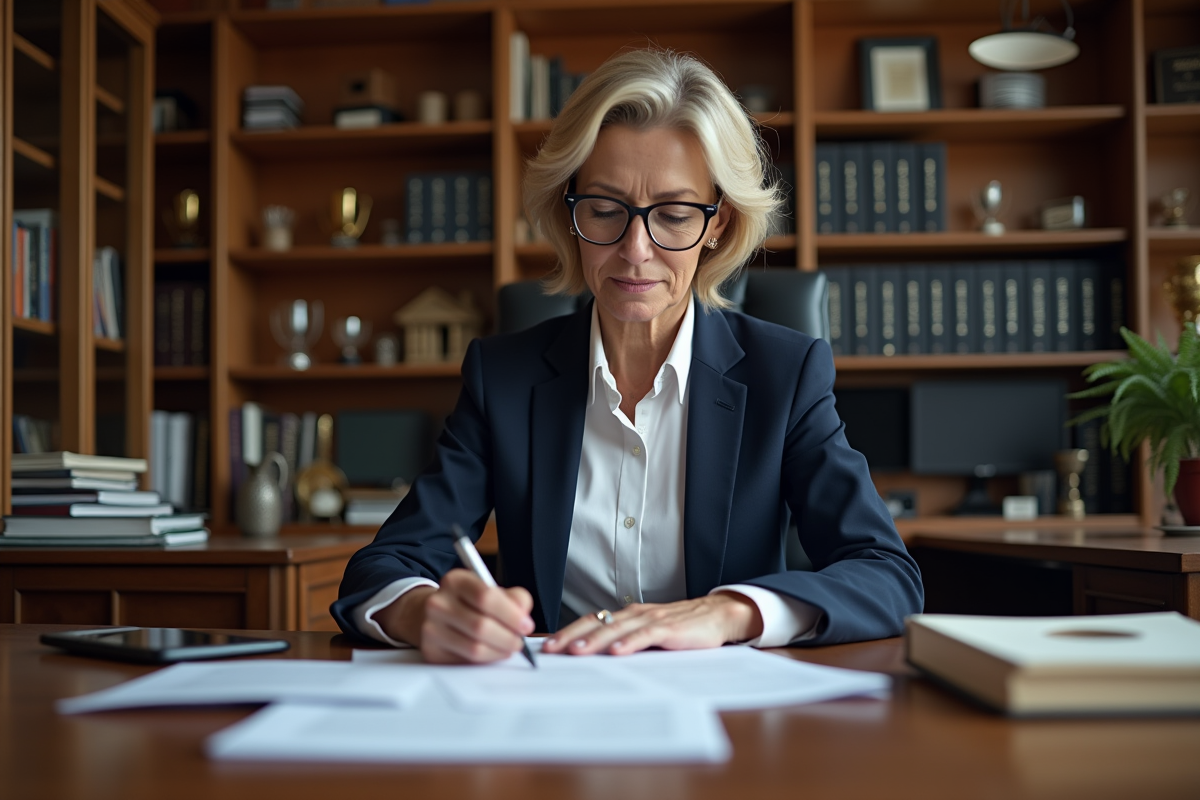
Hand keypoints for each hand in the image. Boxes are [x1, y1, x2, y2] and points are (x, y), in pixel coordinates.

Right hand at [376, 569, 534, 663]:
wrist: (435, 614)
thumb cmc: (470, 603)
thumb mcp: (491, 590)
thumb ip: (513, 598)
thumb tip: (523, 617)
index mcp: (456, 581)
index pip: (485, 597)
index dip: (510, 614)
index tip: (526, 625)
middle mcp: (438, 602)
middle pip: (481, 626)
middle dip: (508, 637)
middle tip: (519, 642)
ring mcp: (431, 628)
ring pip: (474, 648)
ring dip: (499, 651)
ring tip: (508, 648)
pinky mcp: (431, 651)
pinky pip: (466, 661)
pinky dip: (486, 660)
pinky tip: (492, 652)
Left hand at [540, 593, 762, 656]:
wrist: (716, 615)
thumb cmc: (680, 627)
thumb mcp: (647, 634)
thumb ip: (625, 641)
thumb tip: (594, 659)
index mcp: (627, 615)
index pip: (591, 621)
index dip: (568, 632)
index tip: (548, 647)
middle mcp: (635, 614)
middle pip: (597, 623)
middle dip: (571, 637)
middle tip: (551, 650)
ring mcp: (652, 620)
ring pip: (617, 628)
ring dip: (595, 640)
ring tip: (576, 652)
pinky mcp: (669, 629)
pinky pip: (646, 635)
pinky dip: (630, 643)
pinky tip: (618, 652)